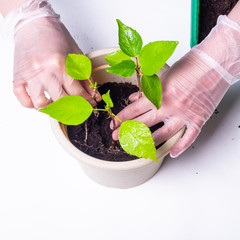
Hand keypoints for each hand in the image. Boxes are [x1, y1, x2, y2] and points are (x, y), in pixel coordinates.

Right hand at [11, 0, 100, 108]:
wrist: (34, 23)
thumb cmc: (55, 36)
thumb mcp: (76, 55)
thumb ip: (85, 77)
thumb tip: (93, 94)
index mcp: (61, 65)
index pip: (77, 92)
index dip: (87, 102)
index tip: (90, 104)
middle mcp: (45, 72)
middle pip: (62, 101)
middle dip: (74, 108)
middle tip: (79, 107)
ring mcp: (30, 76)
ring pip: (41, 104)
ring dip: (52, 108)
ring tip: (58, 104)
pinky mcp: (18, 77)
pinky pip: (23, 99)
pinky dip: (31, 105)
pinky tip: (40, 102)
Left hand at [112, 15, 239, 157]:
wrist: (214, 63)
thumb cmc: (190, 66)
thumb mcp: (163, 75)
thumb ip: (147, 89)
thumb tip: (134, 98)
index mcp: (159, 93)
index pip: (135, 110)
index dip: (122, 117)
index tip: (114, 123)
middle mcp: (170, 106)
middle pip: (144, 122)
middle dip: (127, 130)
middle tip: (117, 137)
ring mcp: (184, 114)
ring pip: (164, 133)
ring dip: (149, 142)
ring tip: (137, 148)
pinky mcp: (198, 118)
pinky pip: (189, 136)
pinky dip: (181, 146)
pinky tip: (173, 153)